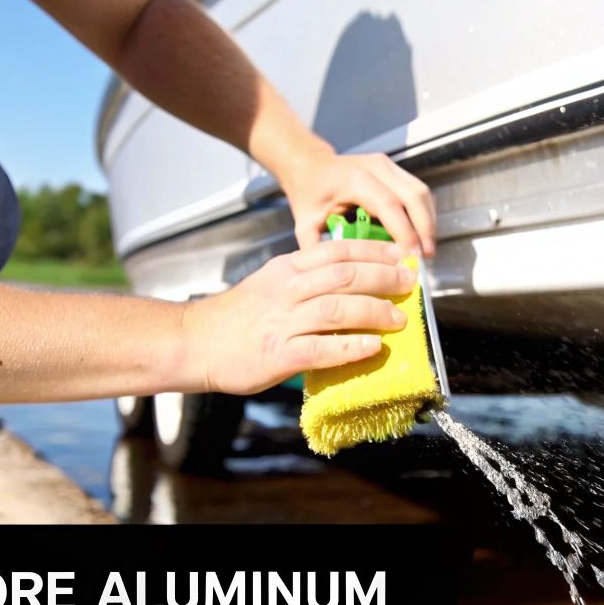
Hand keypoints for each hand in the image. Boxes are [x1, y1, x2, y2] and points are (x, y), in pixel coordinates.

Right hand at [181, 240, 415, 394]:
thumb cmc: (236, 318)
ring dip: (374, 311)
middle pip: (344, 275)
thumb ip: (305, 280)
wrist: (194, 343)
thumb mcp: (269, 284)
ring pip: (337, 308)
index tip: (400, 255)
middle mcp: (287, 290)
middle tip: (409, 284)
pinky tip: (373, 347)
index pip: (337, 251)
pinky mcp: (279, 354)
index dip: (373, 251)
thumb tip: (351, 283)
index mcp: (286, 270)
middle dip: (383, 277)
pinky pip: (322, 348)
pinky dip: (352, 347)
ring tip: (398, 319)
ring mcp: (282, 322)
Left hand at [279, 146, 437, 256]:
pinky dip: (423, 214)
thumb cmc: (308, 194)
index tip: (412, 257)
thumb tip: (337, 277)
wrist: (310, 165)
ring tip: (427, 249)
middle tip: (426, 257)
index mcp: (354, 180)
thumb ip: (319, 250)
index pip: (389, 205)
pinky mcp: (395, 171)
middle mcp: (376, 167)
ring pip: (421, 192)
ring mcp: (388, 166)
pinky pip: (418, 192)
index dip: (405, 232)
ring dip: (428, 222)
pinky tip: (421, 235)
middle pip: (414, 196)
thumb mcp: (305, 223)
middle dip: (425, 228)